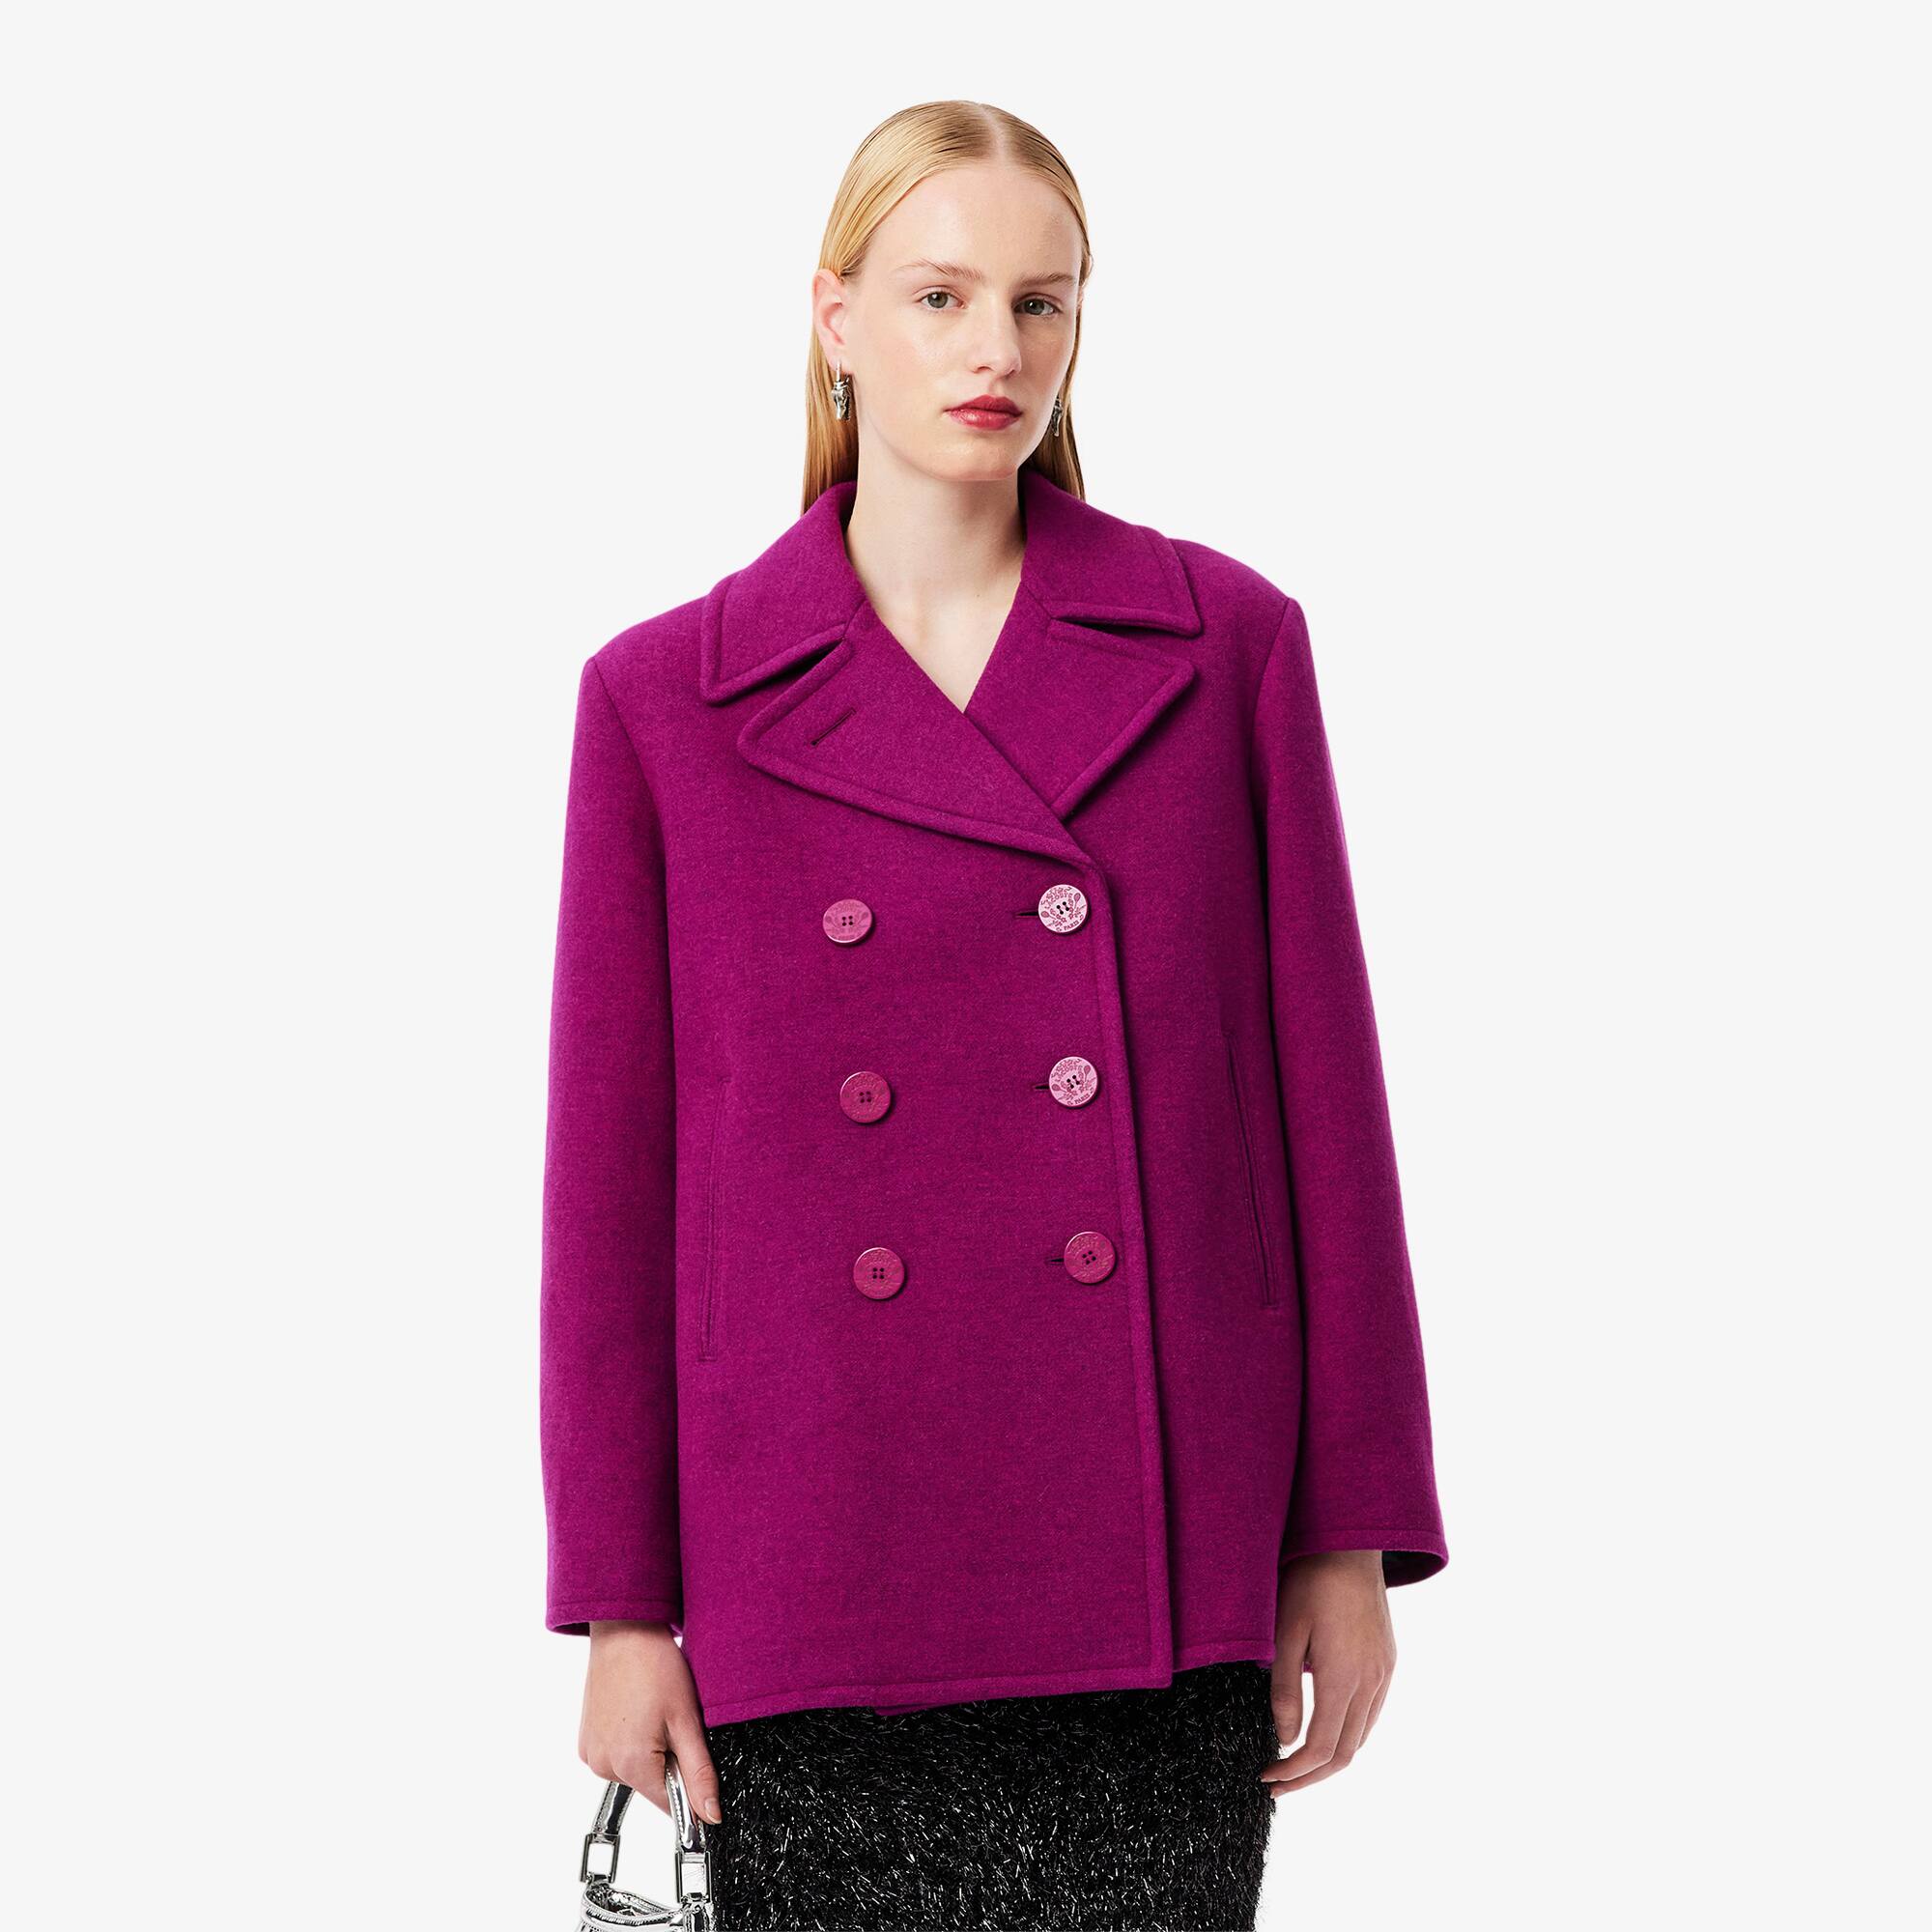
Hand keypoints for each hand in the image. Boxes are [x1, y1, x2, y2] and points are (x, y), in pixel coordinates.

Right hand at [581, 1621, 723, 1823]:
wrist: (624, 1631)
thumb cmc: (655, 1666)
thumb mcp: (687, 1720)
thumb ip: (699, 1773)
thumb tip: (710, 1815)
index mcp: (630, 1765)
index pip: (668, 1804)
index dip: (690, 1789)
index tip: (697, 1763)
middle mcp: (604, 1766)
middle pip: (651, 1785)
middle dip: (670, 1763)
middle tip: (675, 1723)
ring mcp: (591, 1754)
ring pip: (634, 1771)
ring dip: (650, 1753)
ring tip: (654, 1713)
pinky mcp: (585, 1741)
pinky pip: (617, 1756)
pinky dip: (631, 1743)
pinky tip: (638, 1711)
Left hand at [1262, 1550, 1394, 1797]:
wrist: (1351, 1544)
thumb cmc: (1309, 1581)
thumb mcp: (1284, 1631)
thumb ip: (1285, 1688)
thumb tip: (1286, 1739)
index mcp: (1343, 1677)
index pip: (1320, 1748)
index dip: (1294, 1772)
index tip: (1267, 1778)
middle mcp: (1371, 1682)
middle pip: (1345, 1753)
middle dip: (1310, 1777)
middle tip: (1276, 1785)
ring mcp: (1384, 1672)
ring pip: (1361, 1736)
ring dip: (1330, 1759)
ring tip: (1296, 1764)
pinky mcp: (1388, 1661)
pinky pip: (1371, 1713)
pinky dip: (1348, 1734)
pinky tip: (1325, 1728)